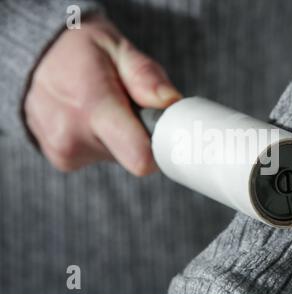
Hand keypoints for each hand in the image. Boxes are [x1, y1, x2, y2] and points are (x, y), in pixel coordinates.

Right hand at [24, 15, 181, 175]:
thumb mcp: (116, 48)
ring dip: (121, 135)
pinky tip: (90, 118)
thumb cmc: (79, 52)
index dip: (162, 149)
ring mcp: (64, 152)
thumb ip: (145, 76)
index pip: (140, 157)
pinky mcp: (62, 160)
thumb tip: (170, 102)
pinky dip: (103, 139)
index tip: (168, 134)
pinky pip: (100, 156)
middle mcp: (73, 137)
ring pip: (119, 156)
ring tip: (105, 107)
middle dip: (140, 133)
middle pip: (134, 155)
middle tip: (128, 106)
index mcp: (92, 107)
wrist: (33, 61)